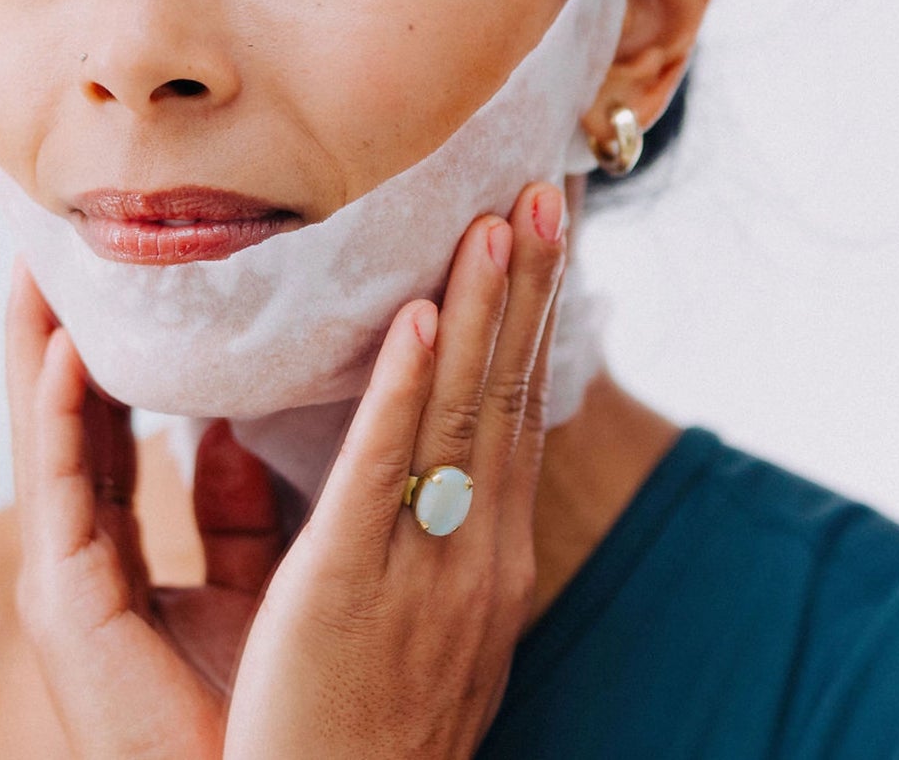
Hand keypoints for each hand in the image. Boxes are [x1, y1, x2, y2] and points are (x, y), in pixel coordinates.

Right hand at [5, 265, 225, 759]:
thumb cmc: (258, 712)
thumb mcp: (254, 587)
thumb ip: (236, 511)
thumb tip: (222, 429)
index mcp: (114, 552)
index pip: (101, 424)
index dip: (98, 348)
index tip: (100, 273)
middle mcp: (77, 557)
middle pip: (60, 415)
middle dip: (54, 328)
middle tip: (54, 242)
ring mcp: (60, 579)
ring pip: (45, 436)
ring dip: (38, 347)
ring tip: (39, 267)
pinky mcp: (64, 606)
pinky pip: (61, 489)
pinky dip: (60, 415)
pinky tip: (70, 349)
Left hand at [223, 181, 567, 759]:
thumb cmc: (372, 731)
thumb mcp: (430, 623)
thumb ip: (422, 531)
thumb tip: (412, 455)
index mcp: (493, 557)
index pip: (522, 414)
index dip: (536, 323)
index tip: (546, 241)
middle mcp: (481, 554)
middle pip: (511, 396)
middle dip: (529, 290)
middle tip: (543, 192)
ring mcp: (428, 569)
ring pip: (465, 414)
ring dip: (485, 311)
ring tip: (498, 219)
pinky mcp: (351, 584)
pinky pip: (386, 472)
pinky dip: (407, 391)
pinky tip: (422, 321)